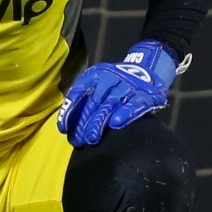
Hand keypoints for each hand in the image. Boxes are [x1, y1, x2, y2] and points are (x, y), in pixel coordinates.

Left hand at [57, 40, 186, 147]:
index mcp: (96, 74)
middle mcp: (111, 77)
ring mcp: (128, 85)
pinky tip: (116, 124)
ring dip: (99, 122)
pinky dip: (125, 113)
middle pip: (94, 102)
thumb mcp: (99, 83)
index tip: (63, 128)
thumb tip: (66, 125)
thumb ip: (84, 99)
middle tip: (77, 141)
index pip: (79, 91)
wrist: (148, 70)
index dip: (70, 110)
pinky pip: (133, 104)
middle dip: (84, 123)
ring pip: (110, 104)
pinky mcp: (144, 94)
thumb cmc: (116, 84)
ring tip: (91, 139)